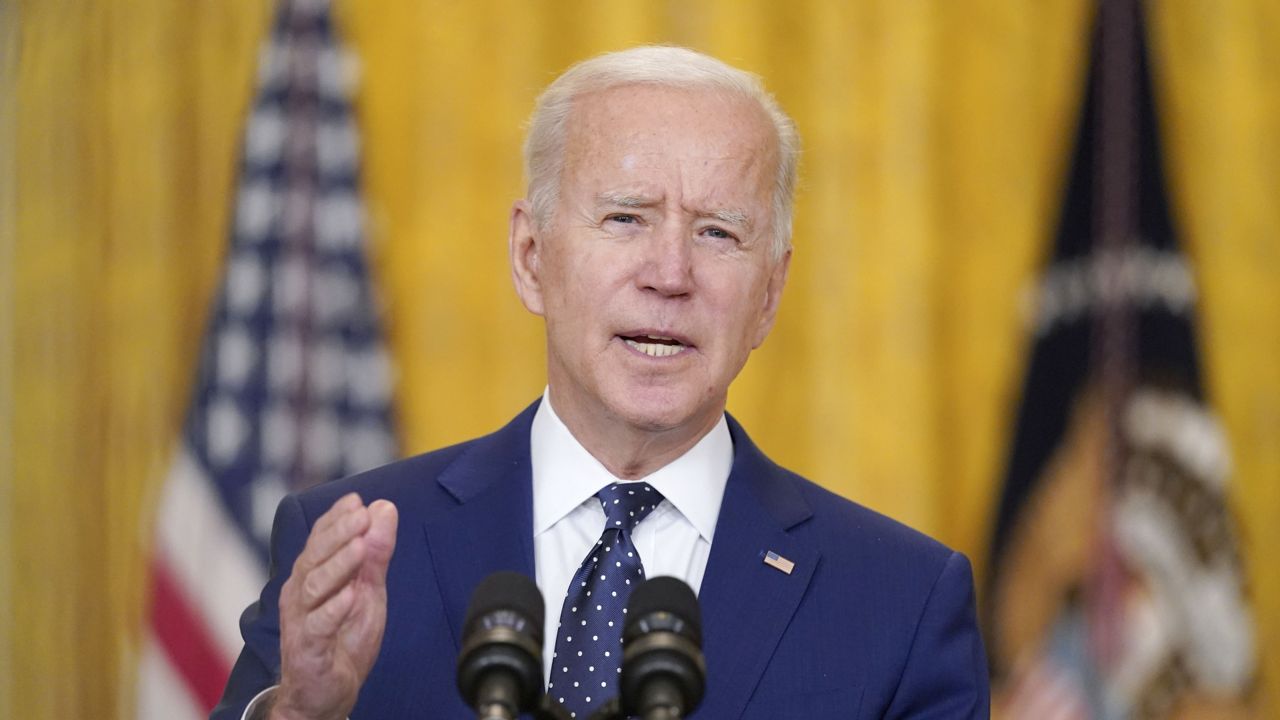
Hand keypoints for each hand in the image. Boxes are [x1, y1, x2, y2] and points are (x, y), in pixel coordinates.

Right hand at [271, 493, 398, 719]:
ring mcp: (300, 620)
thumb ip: (375, 553)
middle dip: (338, 533)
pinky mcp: (307, 649)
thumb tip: (383, 509)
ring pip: (313, 586)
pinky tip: (350, 595)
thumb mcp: (368, 591)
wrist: (325, 694)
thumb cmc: (341, 639)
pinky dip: (334, 609)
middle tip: (361, 515)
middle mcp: (300, 593)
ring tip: (359, 547)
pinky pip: (317, 626)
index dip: (336, 518)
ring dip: (338, 565)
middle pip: (314, 556)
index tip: (356, 500)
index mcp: (311, 575)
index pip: (319, 538)